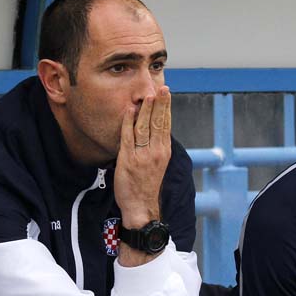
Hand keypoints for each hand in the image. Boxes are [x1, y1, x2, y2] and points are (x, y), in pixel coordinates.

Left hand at [114, 86, 171, 236]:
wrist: (141, 208)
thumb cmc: (146, 187)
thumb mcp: (156, 165)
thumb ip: (154, 148)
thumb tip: (152, 132)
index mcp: (163, 152)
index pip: (166, 125)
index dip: (166, 108)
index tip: (167, 93)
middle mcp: (156, 152)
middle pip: (158, 123)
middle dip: (160, 103)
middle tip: (162, 87)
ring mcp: (142, 156)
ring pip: (145, 128)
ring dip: (146, 109)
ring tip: (148, 95)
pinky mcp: (128, 160)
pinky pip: (128, 137)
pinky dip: (129, 122)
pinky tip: (130, 110)